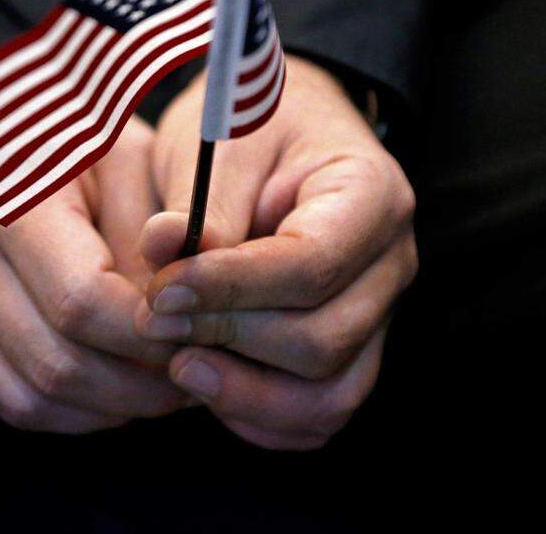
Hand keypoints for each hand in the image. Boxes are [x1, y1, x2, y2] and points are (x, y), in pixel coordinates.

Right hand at [0, 116, 187, 433]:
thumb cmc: (77, 129)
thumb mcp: (129, 156)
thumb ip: (161, 232)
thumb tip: (189, 310)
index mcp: (8, 197)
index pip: (81, 302)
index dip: (151, 335)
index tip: (204, 336)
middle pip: (57, 361)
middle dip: (139, 384)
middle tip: (197, 370)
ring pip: (31, 396)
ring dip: (110, 407)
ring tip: (166, 386)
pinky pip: (7, 398)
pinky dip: (72, 412)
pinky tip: (118, 390)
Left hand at [138, 56, 417, 449]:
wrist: (286, 130)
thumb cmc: (256, 126)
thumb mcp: (225, 140)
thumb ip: (201, 205)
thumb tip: (162, 252)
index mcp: (371, 196)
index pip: (310, 267)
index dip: (230, 289)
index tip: (161, 289)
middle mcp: (389, 264)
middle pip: (322, 342)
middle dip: (229, 339)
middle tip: (155, 320)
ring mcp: (378, 314)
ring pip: (329, 395)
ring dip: (244, 393)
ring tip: (179, 363)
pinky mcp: (352, 350)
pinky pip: (321, 414)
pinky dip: (264, 418)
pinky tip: (209, 388)